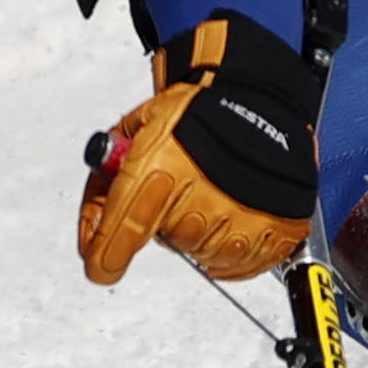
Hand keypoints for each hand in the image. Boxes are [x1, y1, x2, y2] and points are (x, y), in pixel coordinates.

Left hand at [77, 13, 319, 284]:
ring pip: (205, 256)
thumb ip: (104, 189)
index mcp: (161, 166)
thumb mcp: (134, 133)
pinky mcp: (276, 227)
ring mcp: (242, 215)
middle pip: (170, 242)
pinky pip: (241, 265)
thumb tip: (91, 242)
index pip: (126, 228)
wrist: (255, 99)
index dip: (108, 256)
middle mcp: (202, 195)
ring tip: (209, 197)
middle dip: (168, 224)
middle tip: (180, 191)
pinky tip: (231, 219)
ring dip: (201, 237)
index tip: (101, 268)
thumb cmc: (191, 115)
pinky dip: (232, 251)